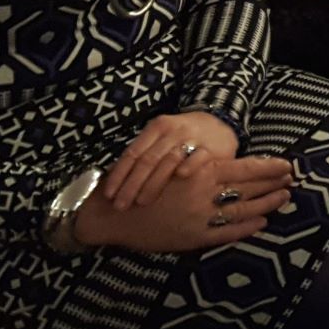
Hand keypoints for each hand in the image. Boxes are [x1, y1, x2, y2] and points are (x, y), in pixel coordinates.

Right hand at [76, 154, 294, 254]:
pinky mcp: (194, 237)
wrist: (115, 213)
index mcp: (200, 172)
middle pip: (249, 188)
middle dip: (274, 184)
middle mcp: (205, 194)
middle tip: (292, 180)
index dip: (269, 168)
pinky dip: (247, 228)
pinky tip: (261, 223)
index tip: (287, 165)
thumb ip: (200, 164)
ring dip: (267, 204)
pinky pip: (228, 233)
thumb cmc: (142, 183)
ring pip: (244, 210)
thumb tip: (227, 161)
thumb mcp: (172, 164)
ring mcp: (201, 217)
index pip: (245, 168)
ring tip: (284, 199)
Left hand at [102, 111, 239, 212]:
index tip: (109, 194)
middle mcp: (173, 131)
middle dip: (131, 185)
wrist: (220, 123)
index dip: (119, 174)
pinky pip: (197, 158)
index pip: (132, 153)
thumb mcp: (162, 137)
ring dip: (153, 184)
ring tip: (141, 202)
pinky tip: (178, 181)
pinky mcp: (211, 148)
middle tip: (121, 205)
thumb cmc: (183, 137)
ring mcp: (193, 138)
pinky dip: (186, 169)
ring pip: (168, 161)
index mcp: (156, 127)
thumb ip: (144, 154)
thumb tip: (116, 182)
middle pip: (147, 160)